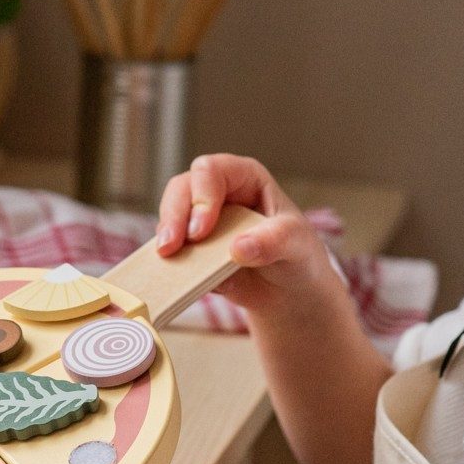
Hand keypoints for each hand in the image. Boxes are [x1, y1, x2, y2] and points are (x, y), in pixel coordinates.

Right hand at [154, 154, 329, 307]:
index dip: (201, 197)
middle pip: (181, 190)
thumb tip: (238, 248)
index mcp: (244, 178)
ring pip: (170, 216)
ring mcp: (200, 221)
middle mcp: (217, 194)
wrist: (290, 292)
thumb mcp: (297, 244)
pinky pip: (172, 250)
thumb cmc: (297, 255)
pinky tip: (172, 274)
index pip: (212, 171)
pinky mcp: (191, 249)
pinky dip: (169, 261)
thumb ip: (273, 241)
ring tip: (167, 258)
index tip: (200, 231)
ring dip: (165, 237)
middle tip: (171, 246)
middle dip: (174, 216)